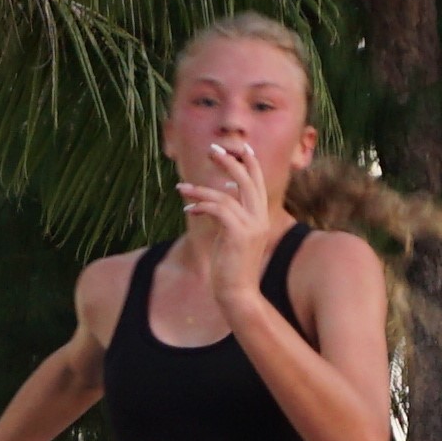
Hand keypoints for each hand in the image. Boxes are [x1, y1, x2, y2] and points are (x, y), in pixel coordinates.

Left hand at [179, 133, 289, 268]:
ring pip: (226, 195)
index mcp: (261, 217)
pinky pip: (218, 210)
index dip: (250, 163)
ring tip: (180, 188)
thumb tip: (226, 190)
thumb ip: (232, 213)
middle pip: (247, 180)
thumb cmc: (231, 266)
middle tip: (211, 149)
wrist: (237, 293)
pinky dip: (200, 205)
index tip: (240, 147)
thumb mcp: (233, 235)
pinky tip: (187, 210)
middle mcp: (260, 219)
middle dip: (229, 161)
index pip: (258, 183)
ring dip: (199, 189)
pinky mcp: (238, 235)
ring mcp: (251, 227)